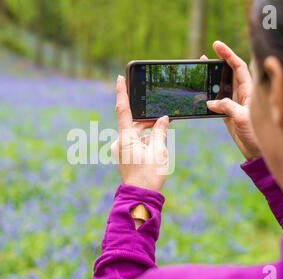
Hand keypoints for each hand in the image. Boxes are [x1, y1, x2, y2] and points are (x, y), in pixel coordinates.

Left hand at [111, 75, 169, 191]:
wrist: (140, 197)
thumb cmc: (149, 175)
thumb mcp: (159, 151)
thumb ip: (160, 132)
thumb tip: (162, 119)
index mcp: (125, 138)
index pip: (123, 110)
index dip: (121, 92)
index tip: (119, 78)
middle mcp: (120, 141)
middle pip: (134, 123)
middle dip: (148, 119)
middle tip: (162, 114)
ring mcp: (122, 149)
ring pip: (136, 133)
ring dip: (149, 132)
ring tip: (163, 134)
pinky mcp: (125, 155)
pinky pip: (136, 141)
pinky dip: (146, 140)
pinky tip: (157, 144)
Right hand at [204, 41, 261, 160]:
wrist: (257, 153)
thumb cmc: (257, 136)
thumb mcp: (242, 119)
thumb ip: (227, 107)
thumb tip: (210, 102)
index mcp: (250, 91)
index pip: (238, 67)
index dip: (228, 55)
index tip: (216, 45)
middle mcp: (243, 95)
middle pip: (229, 74)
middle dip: (218, 64)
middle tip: (203, 58)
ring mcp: (235, 104)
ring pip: (222, 87)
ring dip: (212, 80)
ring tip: (200, 72)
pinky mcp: (229, 114)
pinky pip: (217, 101)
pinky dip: (208, 97)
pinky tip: (201, 95)